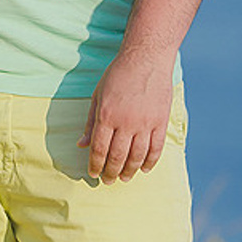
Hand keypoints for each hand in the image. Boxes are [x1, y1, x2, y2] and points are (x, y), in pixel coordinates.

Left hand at [78, 46, 175, 181]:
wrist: (145, 60)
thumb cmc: (117, 75)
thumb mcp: (98, 95)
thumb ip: (91, 122)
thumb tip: (81, 145)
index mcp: (107, 115)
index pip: (100, 148)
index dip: (95, 164)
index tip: (93, 174)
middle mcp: (126, 123)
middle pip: (118, 156)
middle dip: (111, 172)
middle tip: (108, 181)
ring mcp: (145, 124)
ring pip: (138, 157)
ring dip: (130, 170)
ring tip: (124, 178)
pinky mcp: (160, 122)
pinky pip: (156, 149)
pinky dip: (150, 162)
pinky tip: (144, 169)